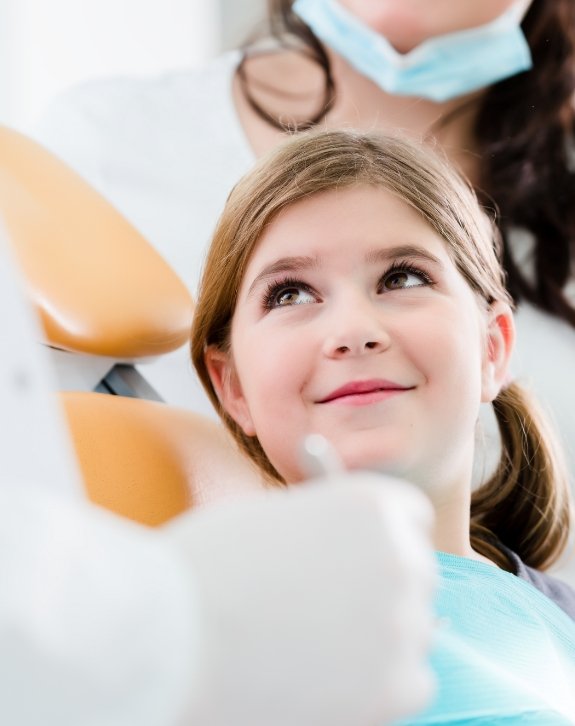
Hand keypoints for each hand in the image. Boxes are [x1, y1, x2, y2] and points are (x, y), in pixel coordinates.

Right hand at [166, 473, 435, 725]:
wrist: (167, 634)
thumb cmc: (206, 567)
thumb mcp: (274, 519)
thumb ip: (328, 528)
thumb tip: (349, 555)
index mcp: (370, 504)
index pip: (411, 517)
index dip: (383, 537)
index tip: (362, 558)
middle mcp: (399, 556)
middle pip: (415, 572)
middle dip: (381, 586)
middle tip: (330, 607)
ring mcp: (400, 623)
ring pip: (413, 628)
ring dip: (379, 635)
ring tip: (316, 643)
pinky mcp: (393, 688)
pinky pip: (411, 680)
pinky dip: (381, 683)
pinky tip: (329, 678)